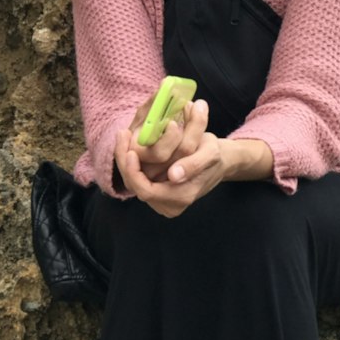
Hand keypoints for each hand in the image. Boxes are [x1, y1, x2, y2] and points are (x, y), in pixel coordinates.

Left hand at [115, 98, 226, 217]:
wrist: (218, 161)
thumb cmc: (213, 154)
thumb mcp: (209, 153)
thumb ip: (194, 165)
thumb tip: (174, 176)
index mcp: (181, 197)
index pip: (146, 191)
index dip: (134, 172)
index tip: (130, 151)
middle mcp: (168, 204)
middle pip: (135, 186)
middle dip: (125, 161)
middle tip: (122, 134)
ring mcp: (161, 200)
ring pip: (133, 182)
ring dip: (125, 159)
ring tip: (124, 136)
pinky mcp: (156, 192)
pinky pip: (137, 178)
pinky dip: (131, 161)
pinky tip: (130, 144)